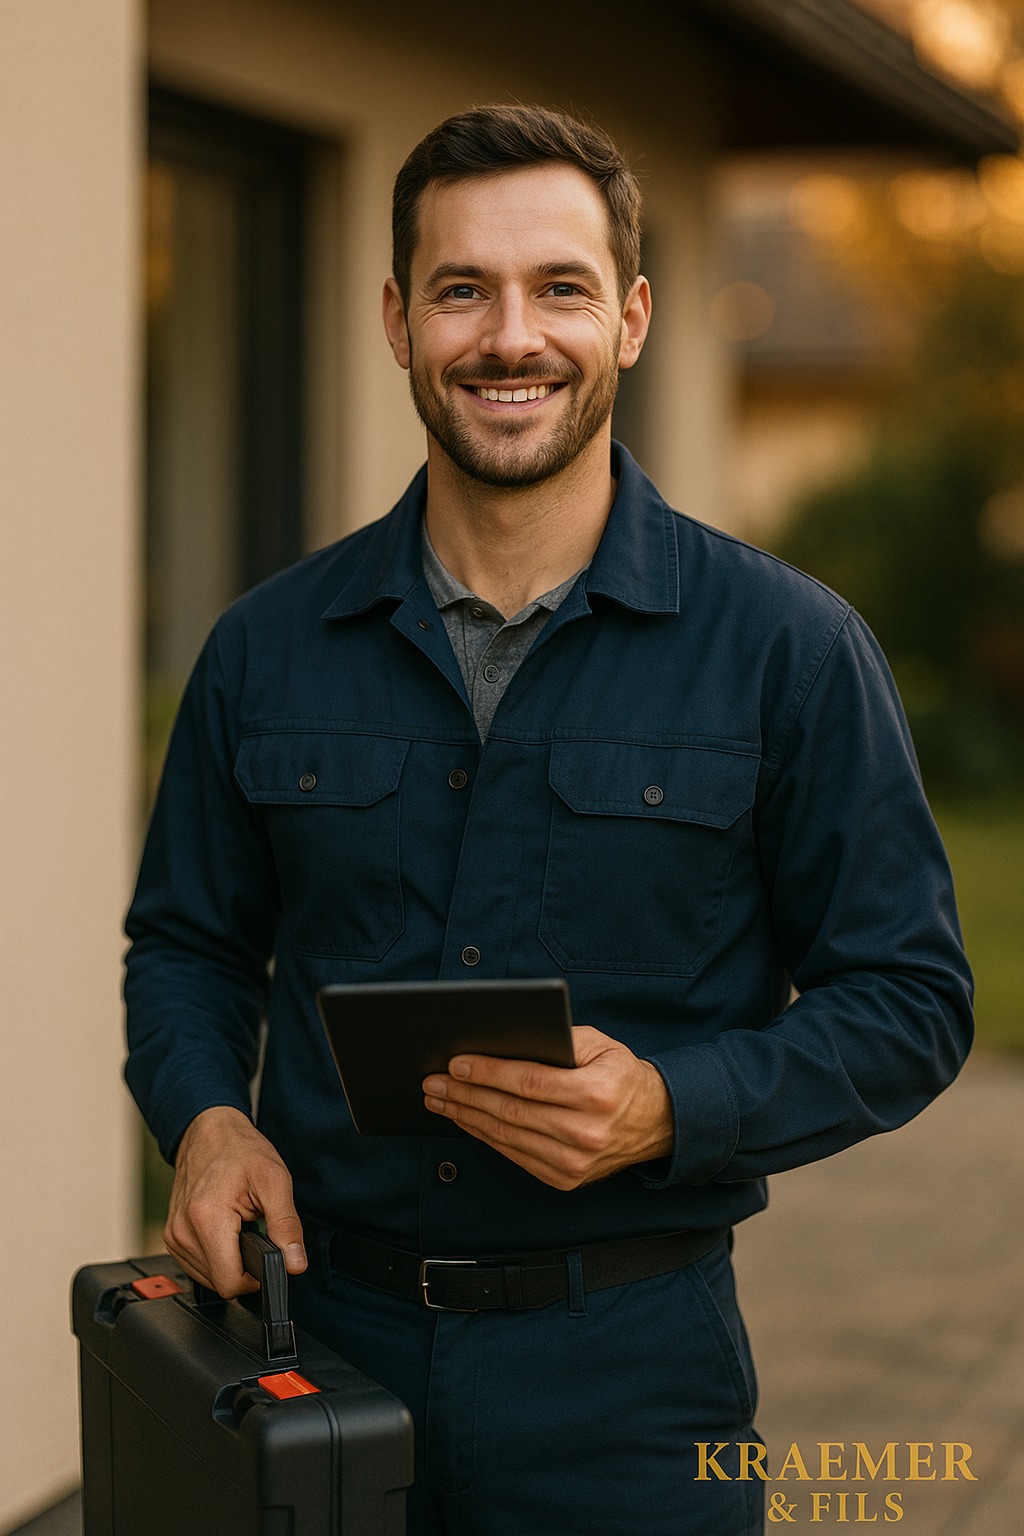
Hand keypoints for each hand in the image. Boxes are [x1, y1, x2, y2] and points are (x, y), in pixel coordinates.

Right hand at [164, 1106, 306, 1296]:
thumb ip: (286, 1226)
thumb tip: (295, 1263)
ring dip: (228, 1261)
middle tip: (254, 1232)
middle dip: (242, 1266)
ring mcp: (173, 1235)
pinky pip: (196, 1265)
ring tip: (239, 1228)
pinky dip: (215, 1256)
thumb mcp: (276, 1181)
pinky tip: (226, 1231)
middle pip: (219, 1282)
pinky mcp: (171, 1236)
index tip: (266, 1258)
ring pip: (207, 1277)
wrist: (209, 1132)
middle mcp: (183, 1231)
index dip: (254, 1279)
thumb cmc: (241, 1151)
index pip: (229, 1283)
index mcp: (207, 1218)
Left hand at [422, 1026, 672, 1189]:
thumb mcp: (601, 1045)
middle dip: (465, 1095)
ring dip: (466, 1117)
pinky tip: (467, 1120)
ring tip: (440, 1100)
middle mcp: (585, 1132)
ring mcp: (574, 1162)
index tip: (456, 1064)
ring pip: (506, 1137)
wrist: (656, 1123)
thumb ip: (559, 1040)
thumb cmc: (621, 1077)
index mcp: (595, 1094)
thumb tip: (504, 1041)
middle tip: (434, 1082)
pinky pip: (514, 1155)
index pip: (529, 1083)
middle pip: (510, 1112)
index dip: (488, 1073)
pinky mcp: (565, 1178)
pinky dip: (485, 1136)